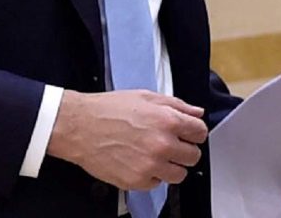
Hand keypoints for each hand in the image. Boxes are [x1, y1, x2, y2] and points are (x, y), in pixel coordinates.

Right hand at [47, 89, 206, 189]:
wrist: (80, 127)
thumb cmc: (109, 110)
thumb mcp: (146, 97)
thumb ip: (177, 105)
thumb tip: (196, 113)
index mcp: (168, 121)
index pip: (200, 133)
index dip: (194, 132)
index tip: (188, 134)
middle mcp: (162, 145)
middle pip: (193, 156)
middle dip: (185, 150)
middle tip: (172, 145)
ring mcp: (150, 165)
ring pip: (179, 175)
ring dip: (172, 166)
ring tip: (157, 156)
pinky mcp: (136, 181)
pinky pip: (157, 184)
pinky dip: (152, 176)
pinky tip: (140, 162)